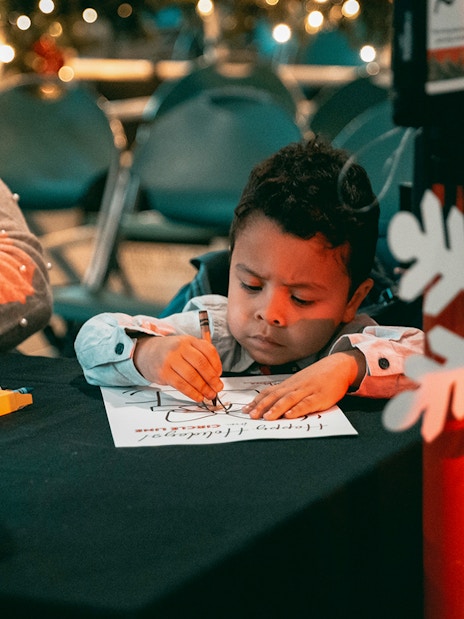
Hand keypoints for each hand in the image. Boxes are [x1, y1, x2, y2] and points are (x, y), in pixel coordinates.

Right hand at [133, 335, 222, 401]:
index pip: (208, 351)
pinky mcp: (163, 373)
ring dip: (204, 388)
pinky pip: (181, 385)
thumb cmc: (171, 353)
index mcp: (189, 340)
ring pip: (192, 376)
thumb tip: (216, 376)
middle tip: (218, 388)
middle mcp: (180, 348)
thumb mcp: (186, 347)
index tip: (219, 375)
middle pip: (201, 364)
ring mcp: (170, 360)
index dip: (217, 365)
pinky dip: (192, 393)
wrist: (147, 353)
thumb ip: (202, 356)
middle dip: (212, 379)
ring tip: (209, 394)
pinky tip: (198, 397)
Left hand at [242, 351, 364, 419]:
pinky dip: (297, 409)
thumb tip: (269, 403)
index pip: (269, 393)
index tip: (245, 410)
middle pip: (276, 397)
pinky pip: (307, 404)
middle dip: (262, 406)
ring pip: (289, 400)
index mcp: (289, 385)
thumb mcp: (299, 382)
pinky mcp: (319, 397)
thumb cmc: (317, 377)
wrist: (338, 366)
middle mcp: (295, 387)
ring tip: (267, 418)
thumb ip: (286, 392)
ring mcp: (307, 391)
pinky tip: (290, 415)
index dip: (256, 401)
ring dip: (277, 409)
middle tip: (251, 416)